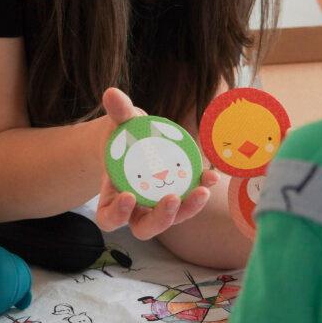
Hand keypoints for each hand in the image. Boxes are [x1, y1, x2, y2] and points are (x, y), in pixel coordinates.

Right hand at [93, 87, 219, 239]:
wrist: (139, 139)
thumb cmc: (124, 135)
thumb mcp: (120, 123)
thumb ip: (118, 113)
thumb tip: (111, 93)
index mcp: (112, 198)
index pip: (109, 219)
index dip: (117, 214)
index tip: (128, 196)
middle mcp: (136, 210)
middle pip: (145, 229)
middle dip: (160, 218)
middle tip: (171, 198)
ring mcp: (158, 206)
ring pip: (173, 218)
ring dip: (188, 207)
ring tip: (202, 189)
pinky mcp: (179, 197)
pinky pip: (190, 199)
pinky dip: (201, 187)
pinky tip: (212, 175)